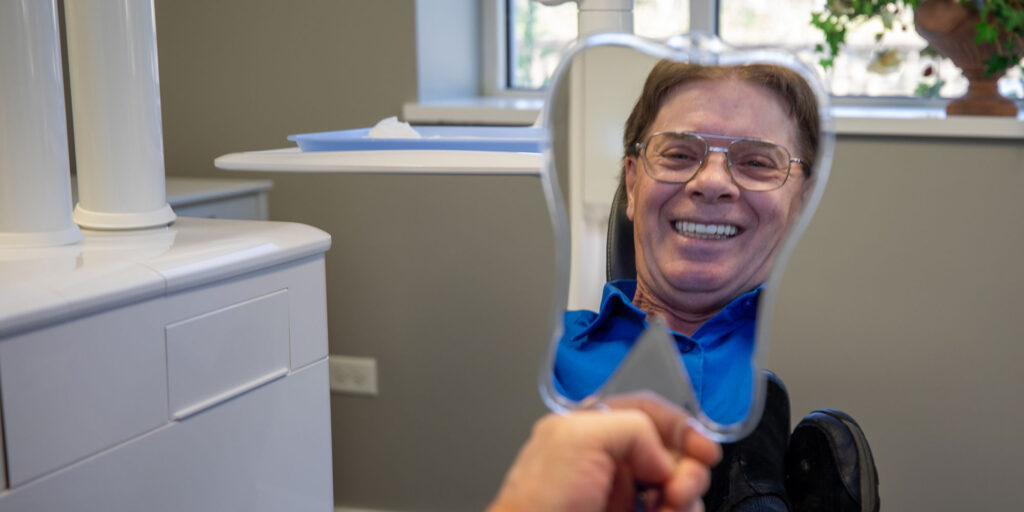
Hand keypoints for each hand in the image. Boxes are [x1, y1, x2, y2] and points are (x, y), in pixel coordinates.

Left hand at [487, 393, 721, 511]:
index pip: (650, 412)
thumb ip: (631, 428)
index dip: (681, 426)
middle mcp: (610, 460)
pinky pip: (670, 511)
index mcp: (593, 429)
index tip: (704, 448)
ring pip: (676, 487)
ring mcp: (621, 496)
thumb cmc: (538, 501)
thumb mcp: (580, 438)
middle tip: (681, 487)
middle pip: (671, 452)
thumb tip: (662, 457)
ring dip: (685, 496)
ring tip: (671, 507)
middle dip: (688, 466)